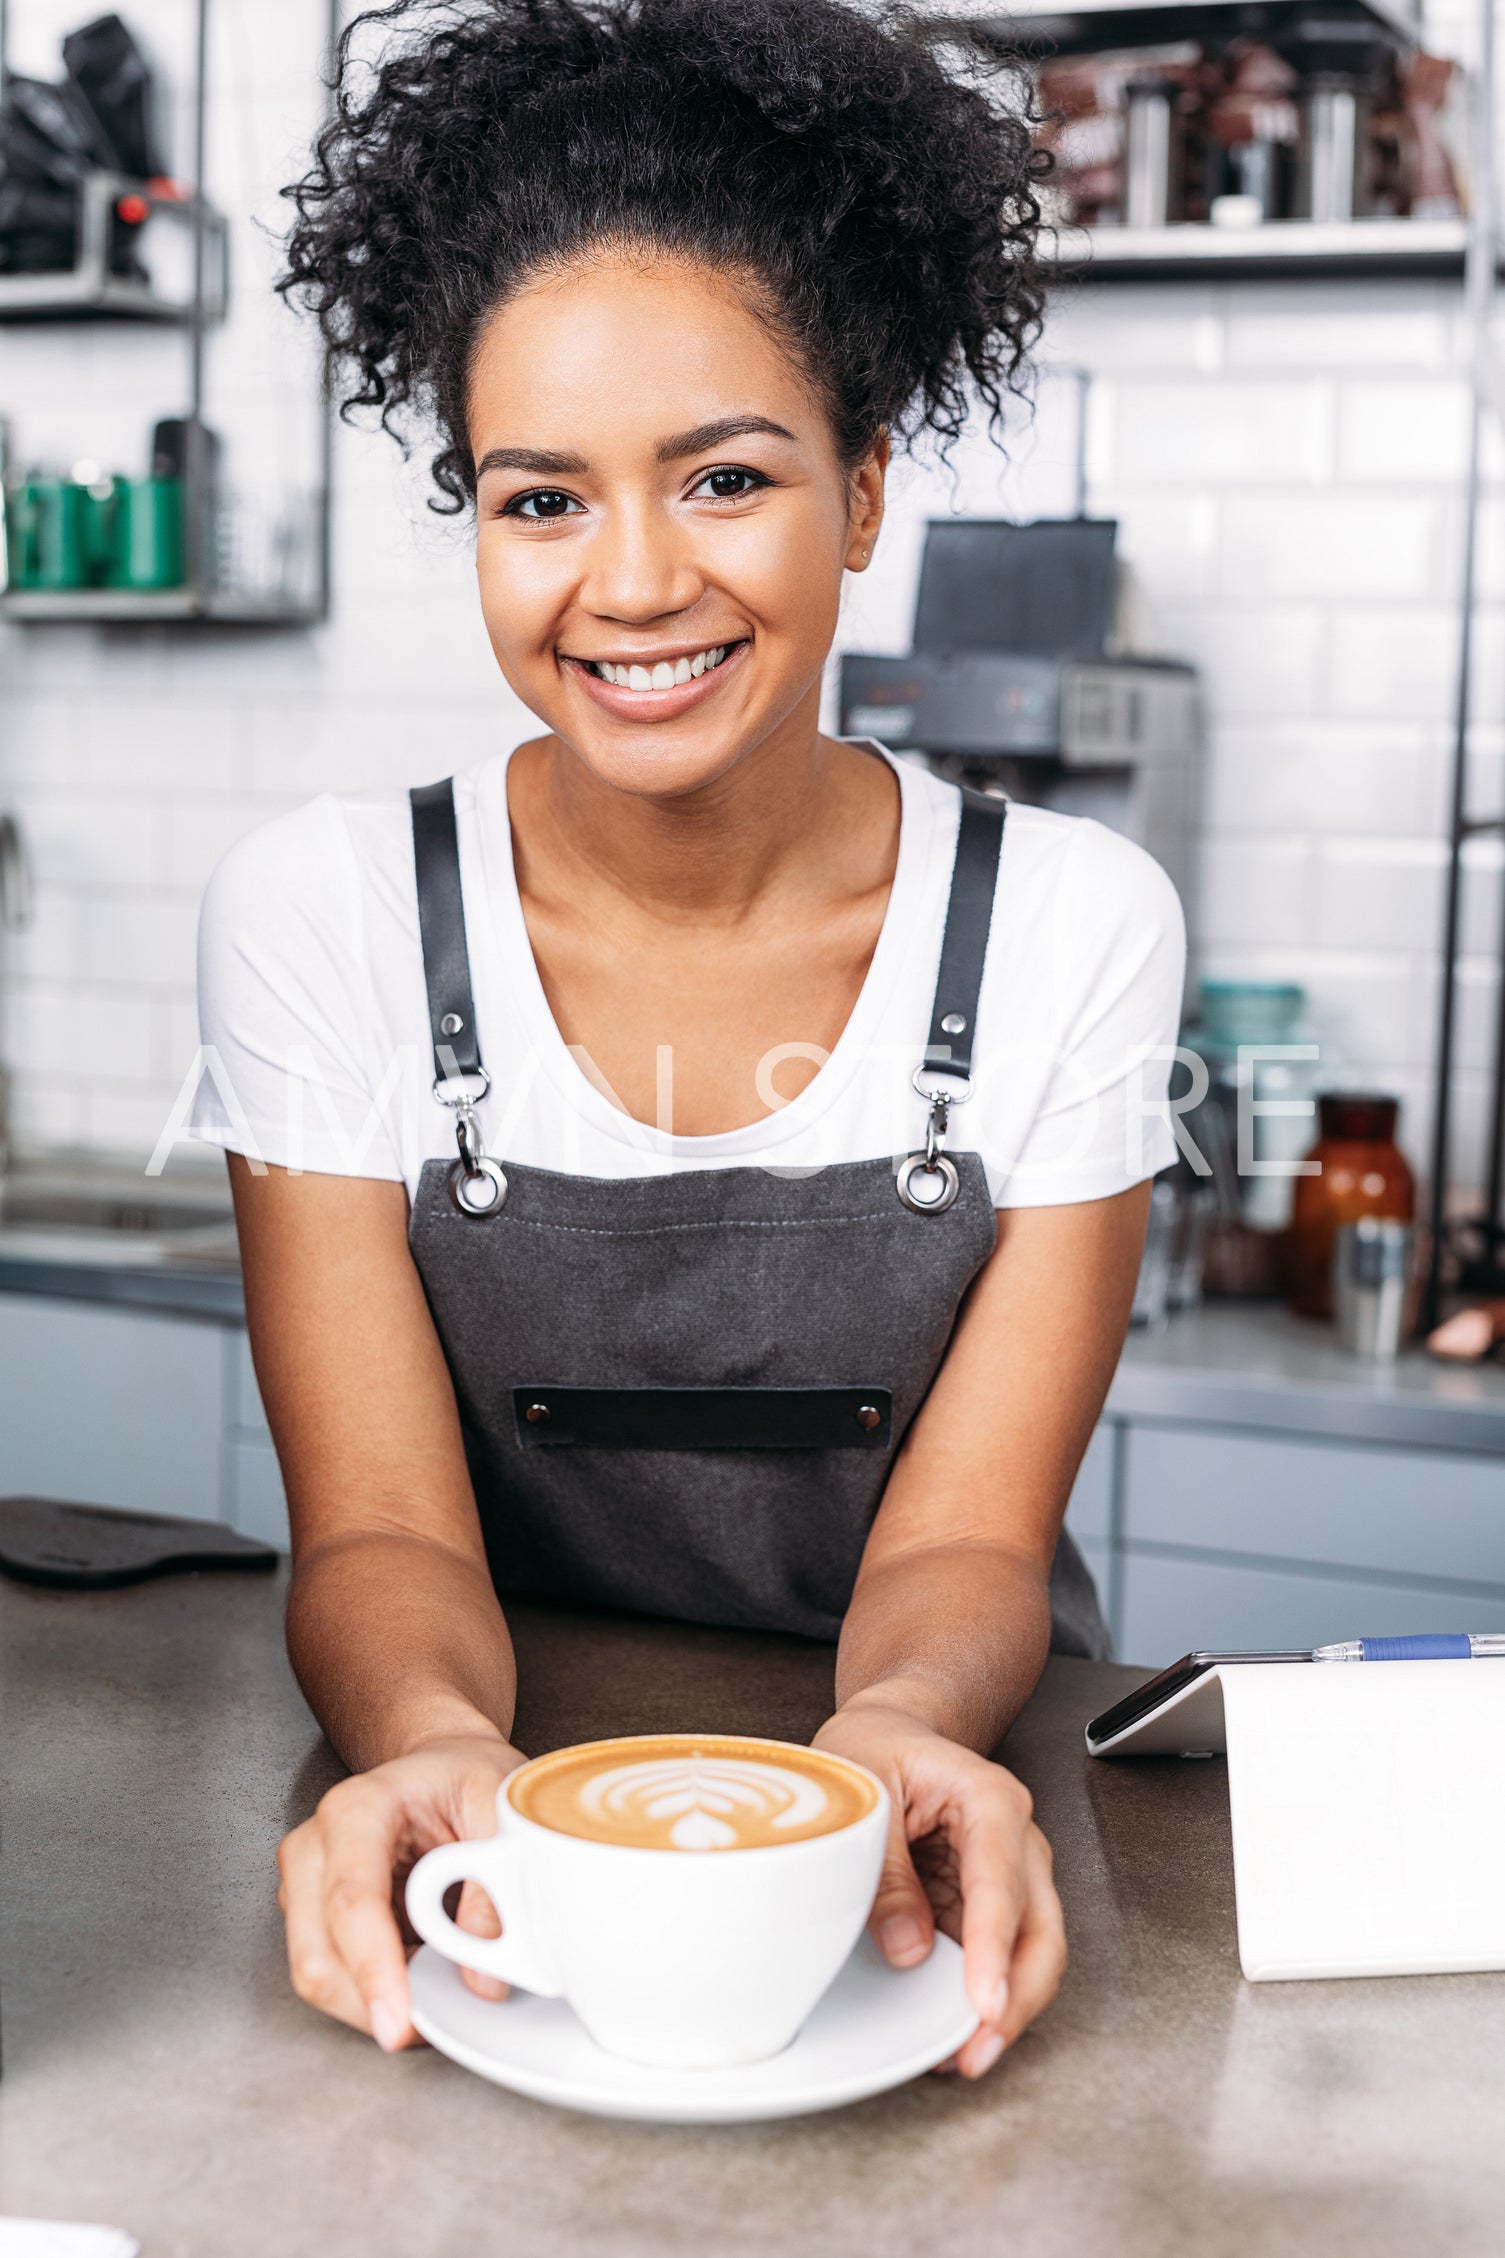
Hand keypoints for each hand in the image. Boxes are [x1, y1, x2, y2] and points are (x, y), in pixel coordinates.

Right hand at [277, 1732, 526, 2049]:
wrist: (441, 1763)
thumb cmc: (466, 1775)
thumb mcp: (502, 1807)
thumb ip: (495, 1889)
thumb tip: (479, 1978)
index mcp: (358, 1808)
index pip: (351, 1902)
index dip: (374, 1970)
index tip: (400, 2023)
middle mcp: (315, 1844)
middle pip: (318, 1953)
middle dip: (372, 2003)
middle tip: (435, 2023)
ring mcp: (304, 1882)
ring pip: (316, 1974)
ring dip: (372, 2002)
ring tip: (435, 1988)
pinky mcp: (310, 1913)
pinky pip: (331, 1974)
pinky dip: (372, 1991)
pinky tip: (415, 1974)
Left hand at [813, 1699, 1064, 2078]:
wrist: (891, 1732)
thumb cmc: (878, 1746)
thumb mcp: (865, 1791)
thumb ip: (886, 1869)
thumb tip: (908, 1947)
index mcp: (989, 1799)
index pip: (1002, 1881)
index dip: (994, 1947)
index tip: (985, 2001)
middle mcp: (1015, 1841)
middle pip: (1040, 1930)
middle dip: (1017, 1997)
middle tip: (975, 2051)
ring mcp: (1009, 1876)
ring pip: (1032, 1953)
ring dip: (1006, 2008)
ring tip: (960, 2056)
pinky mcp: (989, 1905)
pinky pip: (1000, 1958)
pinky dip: (984, 1998)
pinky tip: (955, 2031)